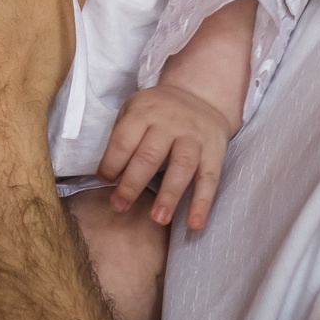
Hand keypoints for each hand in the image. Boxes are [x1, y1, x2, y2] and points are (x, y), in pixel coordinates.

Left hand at [100, 82, 233, 229]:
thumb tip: (108, 177)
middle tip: (120, 207)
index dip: (111, 163)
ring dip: (169, 195)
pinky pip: (209, 178)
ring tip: (158, 219)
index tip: (105, 181)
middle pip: (149, 155)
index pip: (124, 140)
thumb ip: (122, 137)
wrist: (200, 95)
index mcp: (145, 112)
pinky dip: (202, 202)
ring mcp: (194, 137)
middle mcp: (170, 123)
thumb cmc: (158, 112)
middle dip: (132, 184)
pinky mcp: (214, 151)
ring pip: (181, 166)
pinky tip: (195, 224)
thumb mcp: (135, 110)